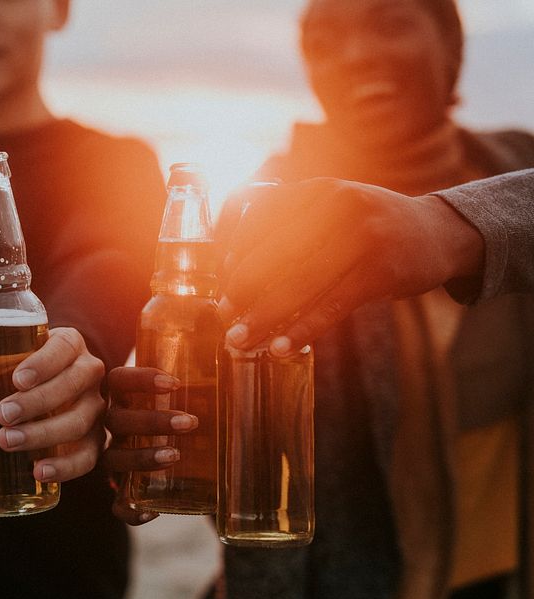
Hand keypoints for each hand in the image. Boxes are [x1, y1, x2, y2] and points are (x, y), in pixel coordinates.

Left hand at [0, 327, 106, 482]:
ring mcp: (94, 409)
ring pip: (78, 423)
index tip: (16, 379)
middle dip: (36, 403)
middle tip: (1, 416)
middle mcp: (87, 374)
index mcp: (66, 345)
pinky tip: (38, 472)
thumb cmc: (14, 373)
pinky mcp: (94, 441)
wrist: (47, 391)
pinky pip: (87, 457)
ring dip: (43, 435)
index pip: (62, 348)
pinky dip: (64, 467)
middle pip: (71, 386)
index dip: (43, 363)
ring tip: (7, 442)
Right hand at [103, 366, 196, 524]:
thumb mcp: (195, 395)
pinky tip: (150, 512)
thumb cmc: (190, 416)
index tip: (174, 383)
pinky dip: (130, 509)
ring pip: (114, 458)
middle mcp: (114, 427)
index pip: (120, 380)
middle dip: (151, 420)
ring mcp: (116, 459)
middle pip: (118, 419)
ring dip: (142, 457)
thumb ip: (211, 378)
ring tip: (175, 456)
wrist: (185, 461)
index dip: (141, 379)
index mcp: (126, 398)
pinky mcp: (125, 491)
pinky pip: (118, 504)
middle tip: (190, 422)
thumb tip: (249, 348)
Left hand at [217, 178, 483, 354]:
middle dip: (242, 289)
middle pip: (275, 255)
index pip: (260, 219)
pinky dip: (302, 330)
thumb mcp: (331, 208)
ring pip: (299, 284)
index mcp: (317, 190)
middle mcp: (337, 206)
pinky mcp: (381, 270)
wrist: (438, 232)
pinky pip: (331, 307)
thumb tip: (230, 269)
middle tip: (222, 316)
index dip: (234, 253)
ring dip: (264, 317)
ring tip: (240, 339)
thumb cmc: (367, 227)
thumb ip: (289, 224)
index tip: (220, 281)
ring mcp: (362, 237)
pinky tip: (280, 349)